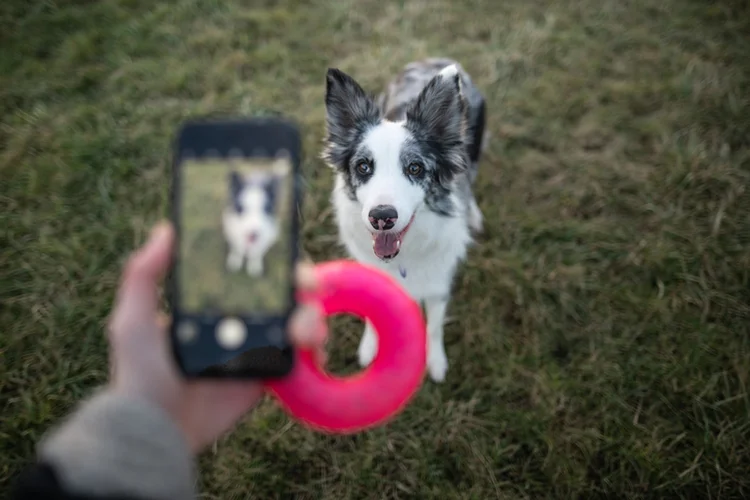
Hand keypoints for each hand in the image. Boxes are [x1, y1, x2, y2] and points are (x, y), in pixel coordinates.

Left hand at [106, 221, 326, 451]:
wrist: (157, 428)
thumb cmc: (140, 371)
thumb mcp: (134, 317)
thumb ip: (144, 273)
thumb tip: (167, 229)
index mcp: (212, 302)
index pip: (250, 271)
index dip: (272, 259)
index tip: (286, 250)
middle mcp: (239, 320)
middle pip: (282, 292)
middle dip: (302, 285)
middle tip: (308, 287)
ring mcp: (257, 347)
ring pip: (297, 320)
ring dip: (311, 317)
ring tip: (307, 329)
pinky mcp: (268, 375)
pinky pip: (300, 357)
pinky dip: (315, 349)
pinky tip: (314, 350)